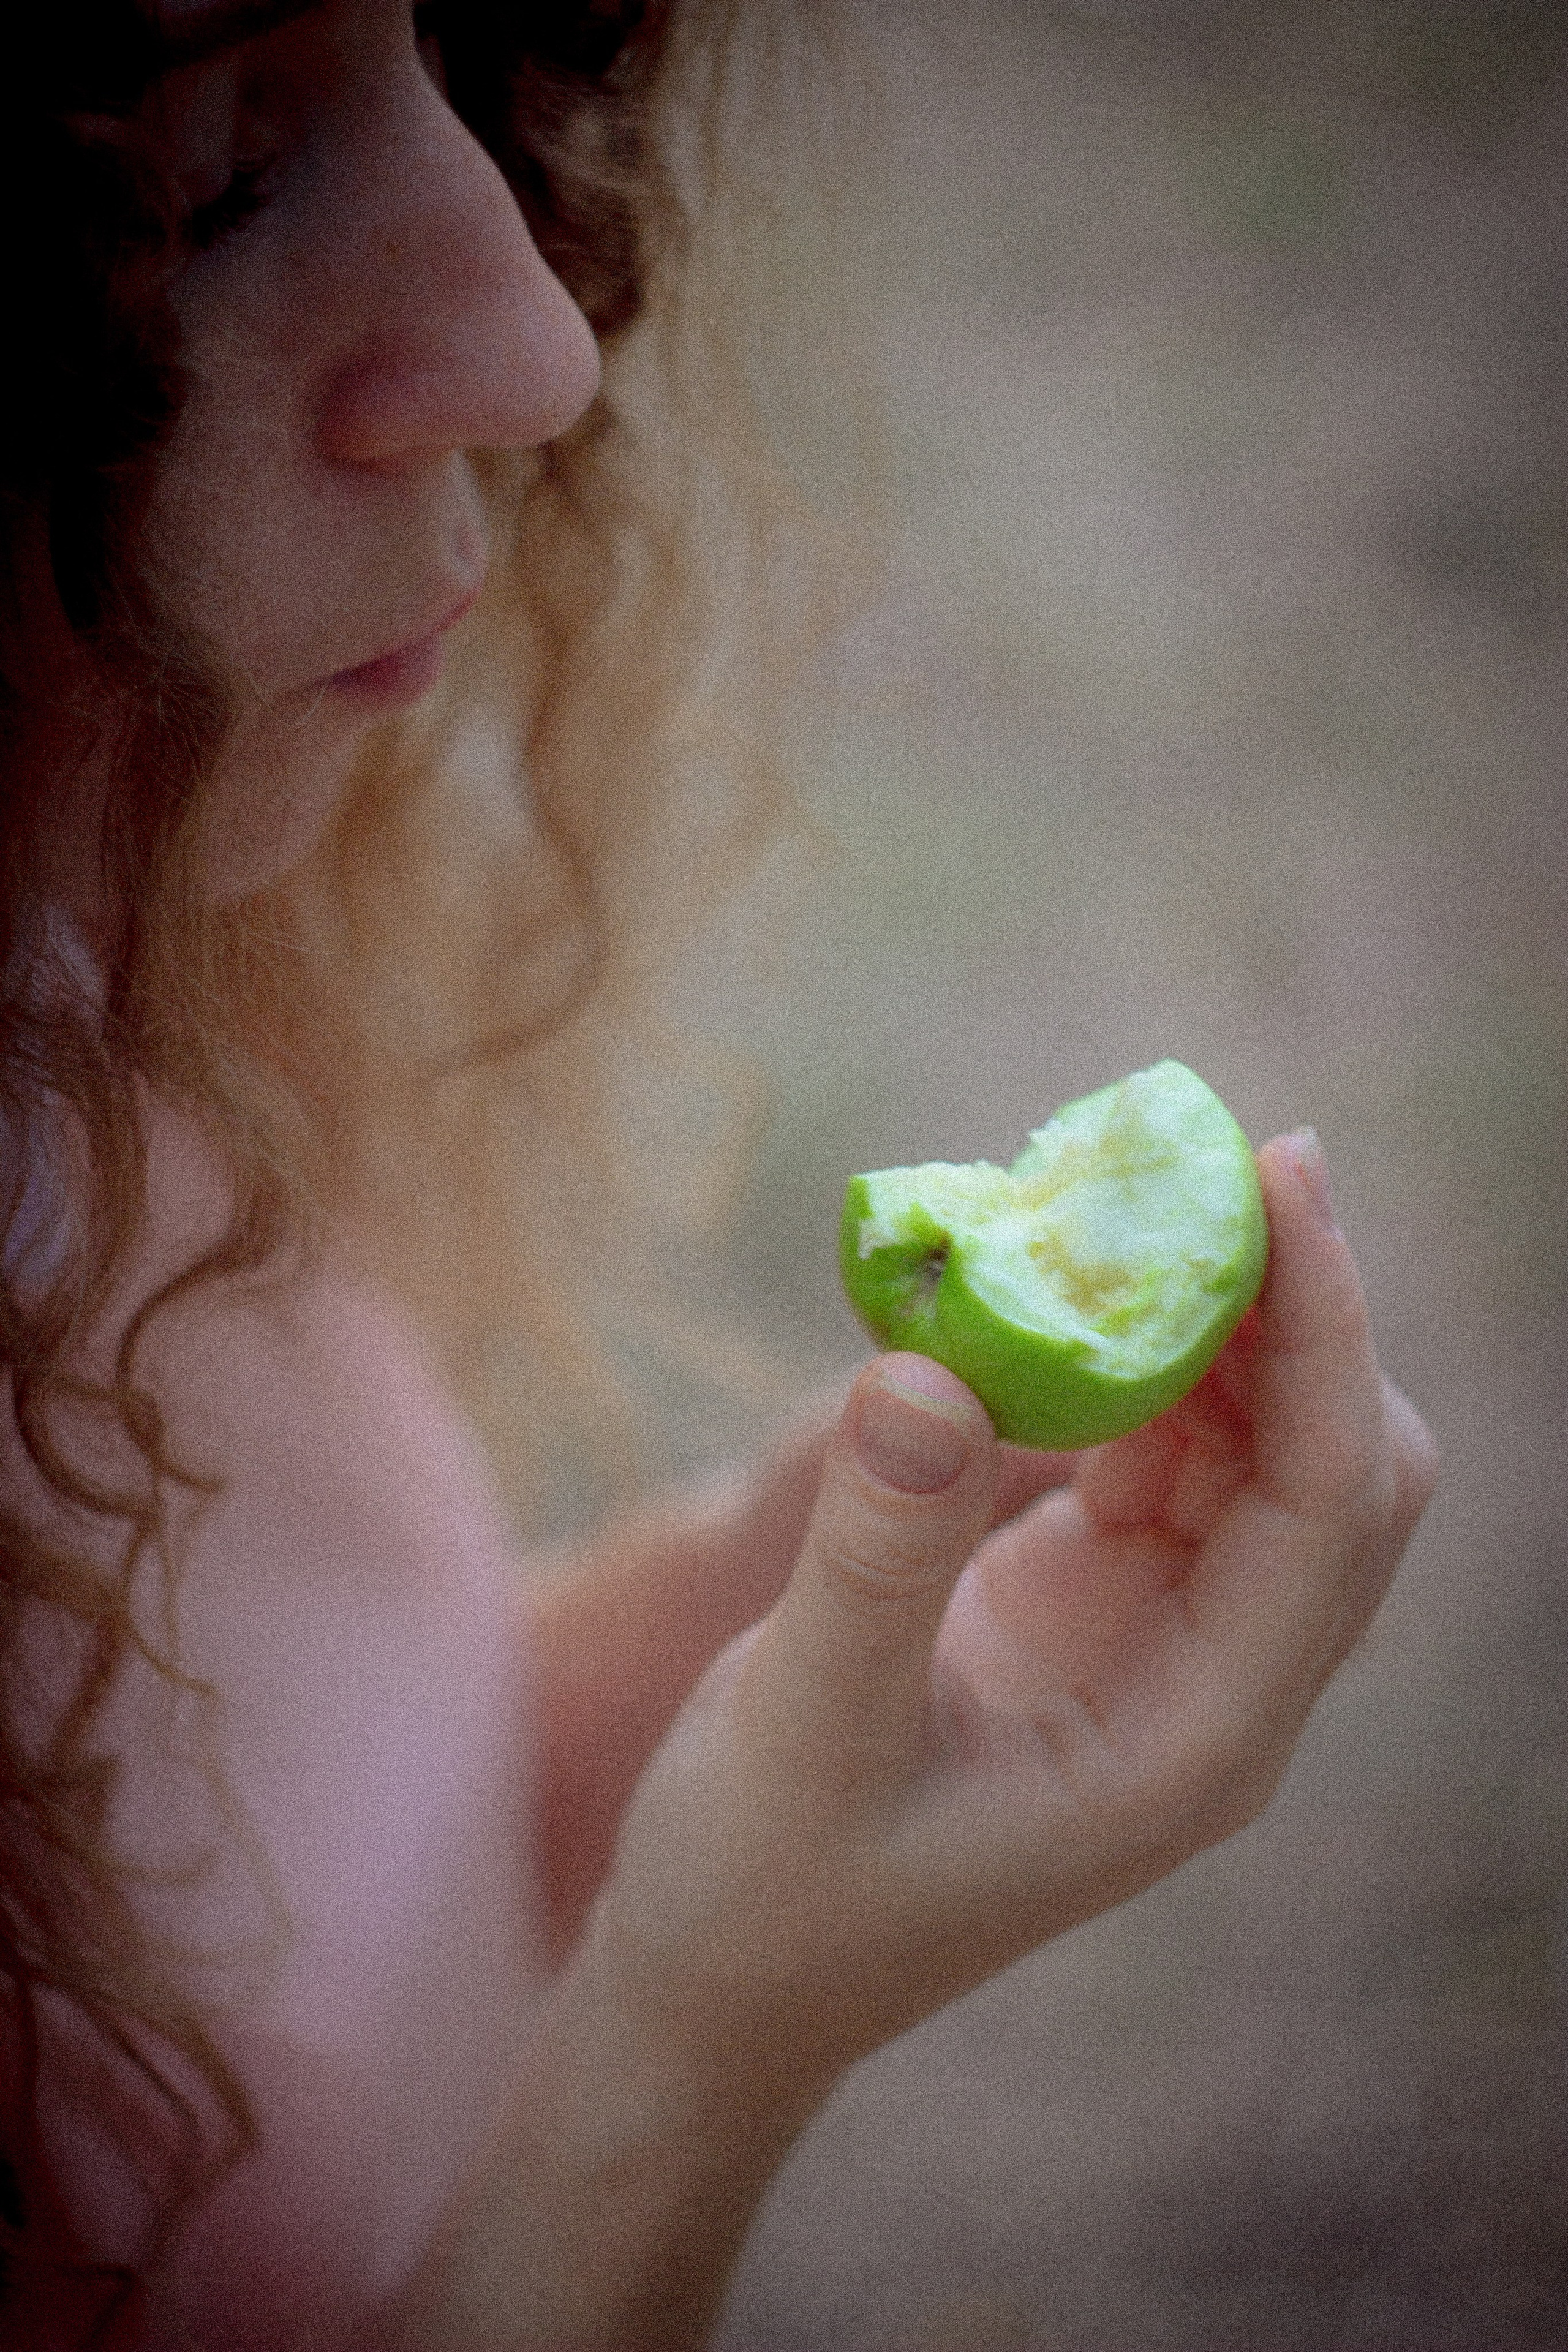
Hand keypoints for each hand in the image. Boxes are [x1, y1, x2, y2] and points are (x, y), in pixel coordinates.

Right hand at [584, 1131, 1436, 2103]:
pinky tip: (1053, 1291)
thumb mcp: (803, 1731)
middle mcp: (1215, 1682)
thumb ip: (876, 1562)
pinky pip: (1160, 1447)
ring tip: (1115, 1197)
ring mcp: (1164, 1637)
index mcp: (1197, 1738)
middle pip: (1336, 1460)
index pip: (1330, 1501)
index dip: (1324, 1327)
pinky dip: (1128, 1356)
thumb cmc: (763, 1890)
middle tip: (1195, 1159)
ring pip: (1256, 1440)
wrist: (728, 1979)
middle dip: (1290, 1304)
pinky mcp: (1097, 1596)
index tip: (1274, 1169)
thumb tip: (928, 1367)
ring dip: (1207, 1317)